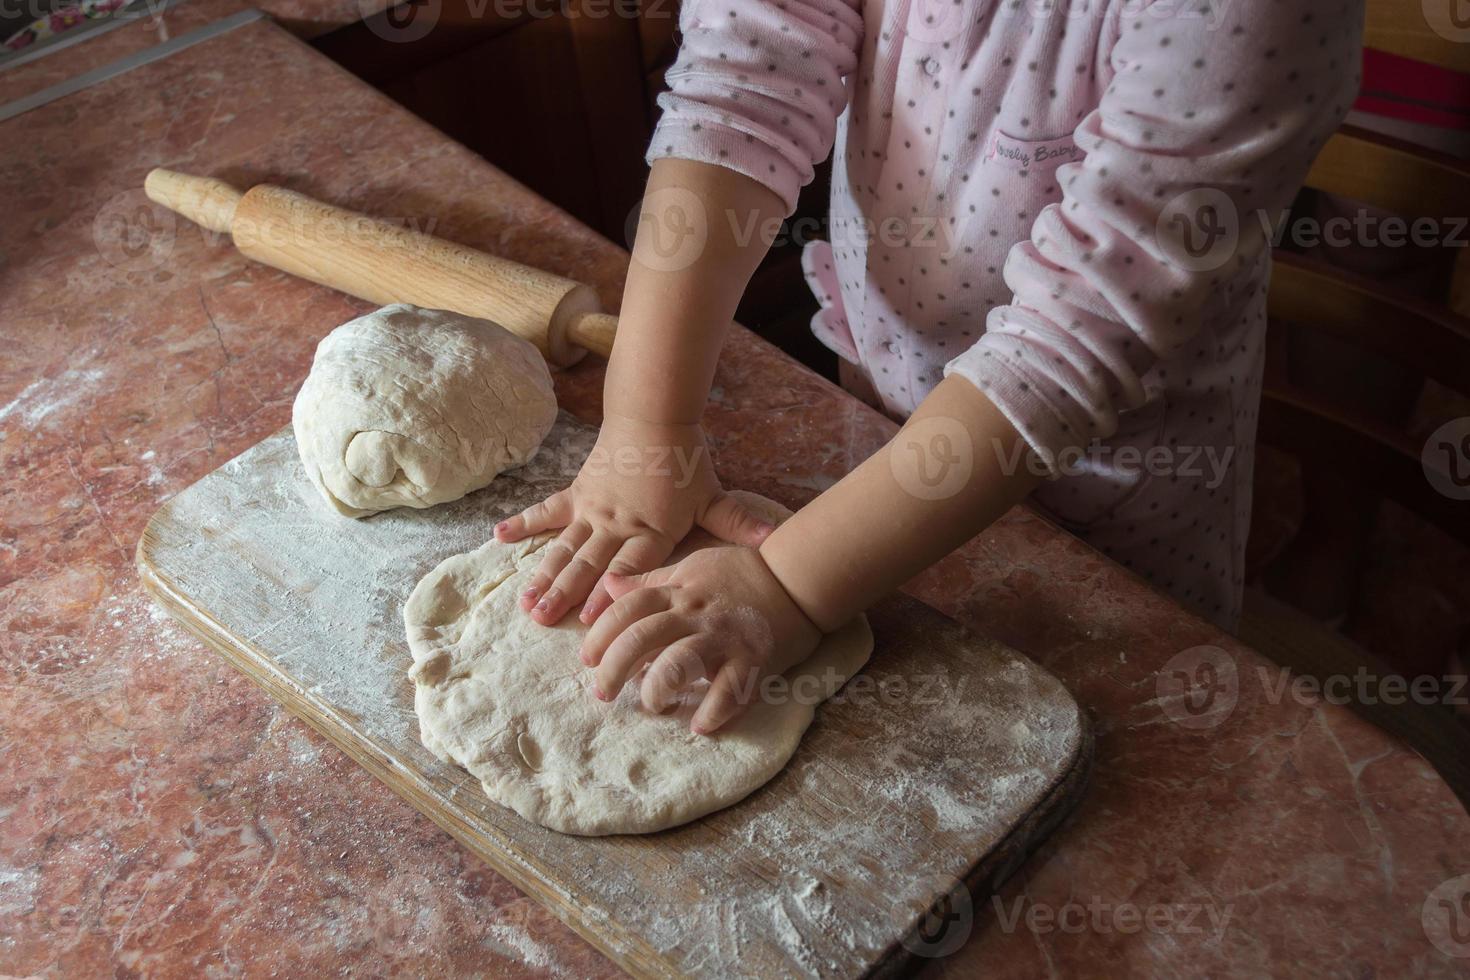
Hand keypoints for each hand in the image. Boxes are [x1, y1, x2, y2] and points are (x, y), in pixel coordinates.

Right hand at [494, 414, 774, 625]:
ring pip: (564, 547)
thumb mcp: (714, 496)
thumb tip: (776, 540)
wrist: (654, 416)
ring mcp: (592, 510)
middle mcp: (616, 524)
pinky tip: (498, 537)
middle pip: (589, 564)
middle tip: (542, 621)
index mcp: (650, 531)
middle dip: (566, 595)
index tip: (591, 619)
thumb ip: (739, 523)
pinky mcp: (577, 494)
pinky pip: (546, 512)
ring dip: (544, 575)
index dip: (610, 593)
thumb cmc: (685, 461)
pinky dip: (523, 524)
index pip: (629, 568)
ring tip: (526, 602)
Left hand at [579, 545, 820, 734]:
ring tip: (653, 706)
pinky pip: (731, 688)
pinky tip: (701, 726)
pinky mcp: (754, 658)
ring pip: (678, 662)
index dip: (601, 635)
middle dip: (614, 669)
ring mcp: (724, 636)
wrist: (798, 576)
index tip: (587, 659)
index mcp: (678, 591)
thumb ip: (649, 580)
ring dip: (658, 689)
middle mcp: (695, 613)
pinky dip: (715, 710)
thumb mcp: (690, 567)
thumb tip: (608, 584)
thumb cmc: (742, 572)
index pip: (627, 609)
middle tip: (602, 694)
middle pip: (641, 638)